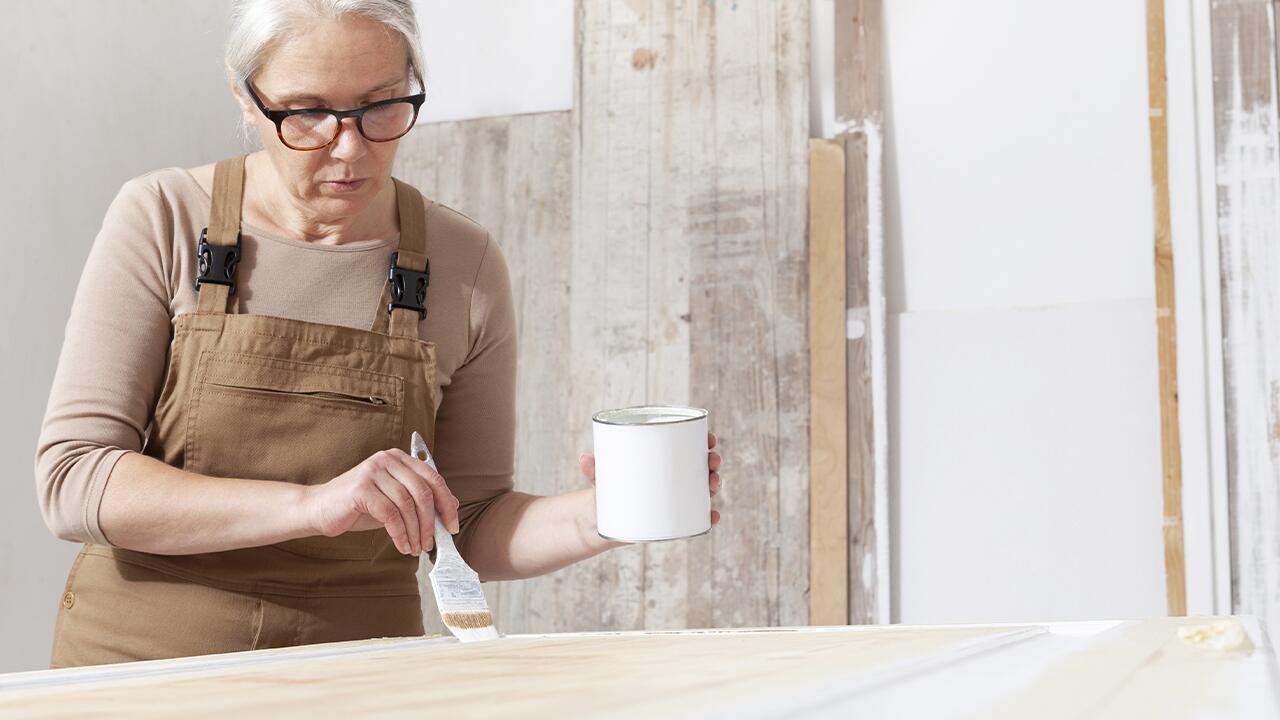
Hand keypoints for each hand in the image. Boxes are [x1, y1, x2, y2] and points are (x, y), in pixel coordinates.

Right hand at [304, 448, 460, 555]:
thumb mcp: (394, 501)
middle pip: (423, 492)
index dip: (447, 504)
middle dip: (431, 522)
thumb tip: (452, 505)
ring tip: (415, 548)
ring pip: (407, 505)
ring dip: (415, 531)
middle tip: (431, 543)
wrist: (319, 509)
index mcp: (399, 458)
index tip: (452, 526)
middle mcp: (387, 459)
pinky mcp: (361, 488)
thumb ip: (419, 499)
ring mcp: (373, 471)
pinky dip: (400, 534)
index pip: (433, 478)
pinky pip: (390, 515)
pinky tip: (402, 545)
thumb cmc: (359, 506)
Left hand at [579, 431, 722, 527]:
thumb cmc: (605, 488)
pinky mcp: (674, 519)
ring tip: (712, 485)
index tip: (710, 437)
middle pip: (702, 465)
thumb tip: (584, 459)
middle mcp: (675, 477)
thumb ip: (594, 469)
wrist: (602, 519)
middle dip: (713, 461)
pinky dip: (707, 518)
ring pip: (703, 489)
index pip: (691, 445)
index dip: (706, 439)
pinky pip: (696, 518)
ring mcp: (676, 498)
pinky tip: (712, 518)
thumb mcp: (601, 477)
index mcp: (664, 459)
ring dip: (714, 485)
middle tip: (711, 462)